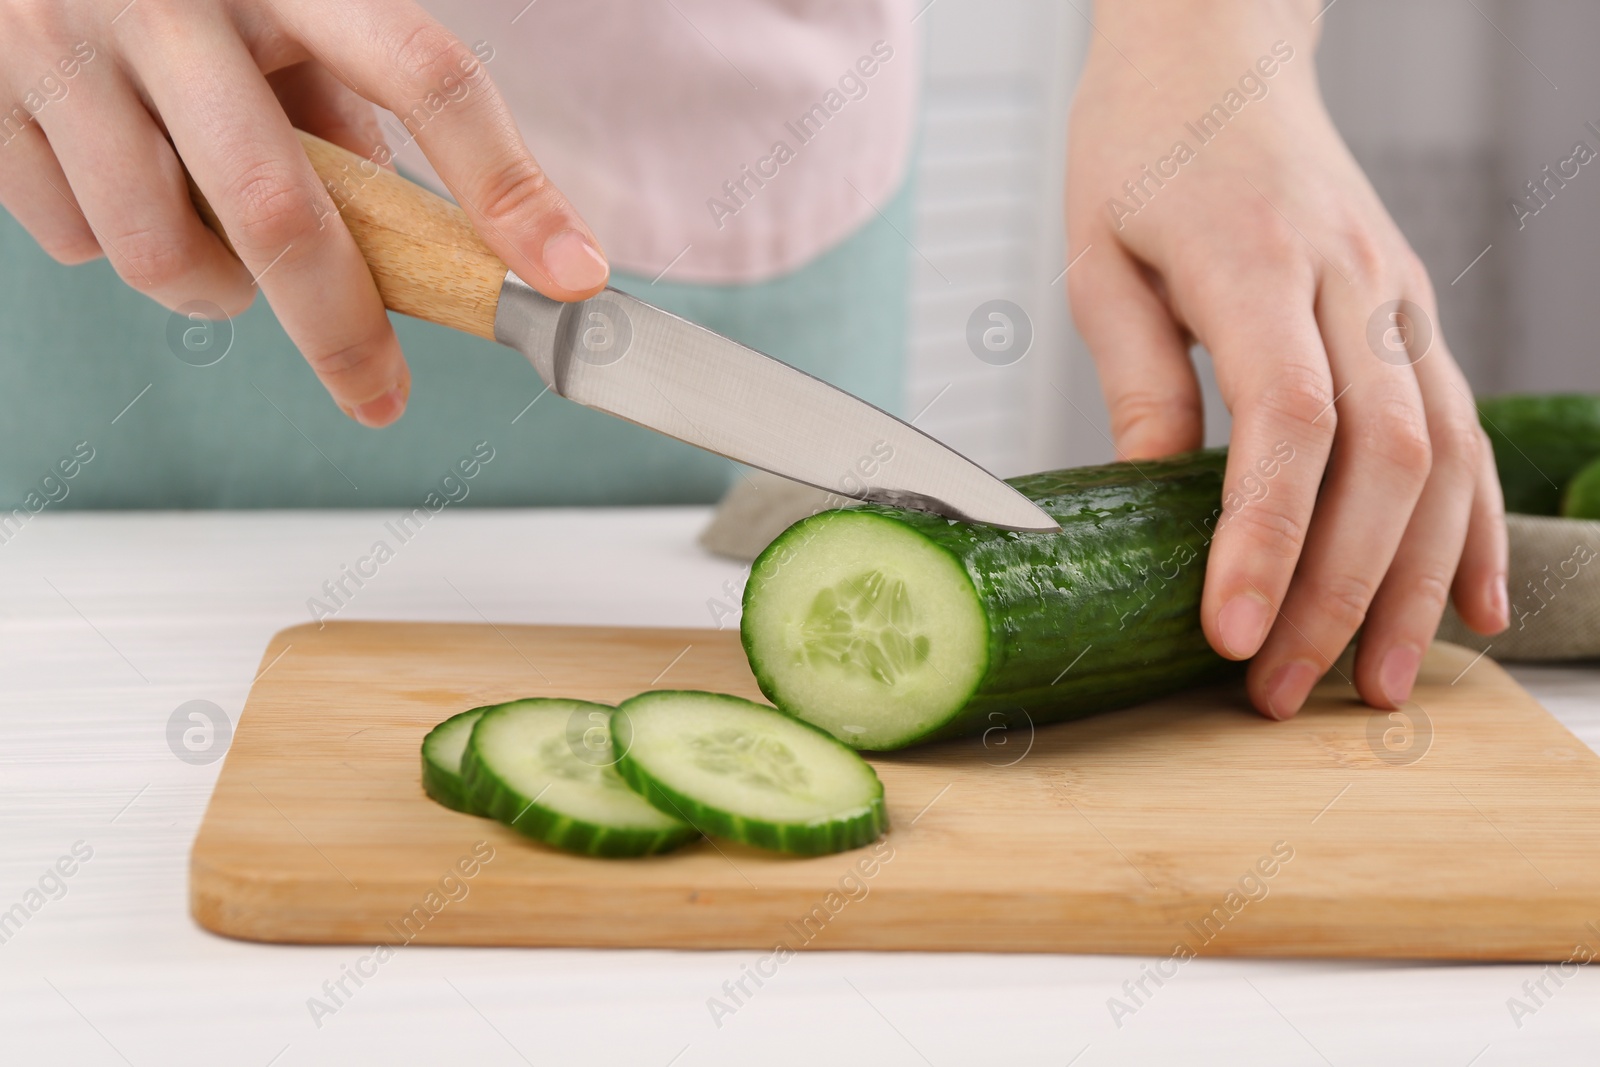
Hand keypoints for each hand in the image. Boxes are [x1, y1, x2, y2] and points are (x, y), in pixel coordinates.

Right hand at [0, 0, 608, 425]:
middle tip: (380, 393)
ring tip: (222, 245)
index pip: (427, 78)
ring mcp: (64, 48)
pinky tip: (120, 185)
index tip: (569, 276)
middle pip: (283, 214)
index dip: (507, 188)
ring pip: (164, 255)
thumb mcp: (285, 7)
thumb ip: (345, 101)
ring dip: (217, 289)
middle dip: (344, 332)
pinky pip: (70, 238)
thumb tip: (403, 233)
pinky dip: (113, 244)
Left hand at [1065, 0, 1507, 716]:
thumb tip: (1158, 496)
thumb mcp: (1101, 258)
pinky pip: (1466, 429)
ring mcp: (1399, 299)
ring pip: (1445, 455)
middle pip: (1382, 458)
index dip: (1268, 537)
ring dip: (1416, 584)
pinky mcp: (1414, 314)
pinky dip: (1477, 525)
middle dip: (1339, 590)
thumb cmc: (1142, 150)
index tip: (1234, 634)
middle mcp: (1352, 284)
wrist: (1217, 53)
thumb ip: (1138, 376)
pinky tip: (1470, 604)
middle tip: (1282, 691)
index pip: (1290, 421)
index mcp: (1258, 264)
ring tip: (1375, 685)